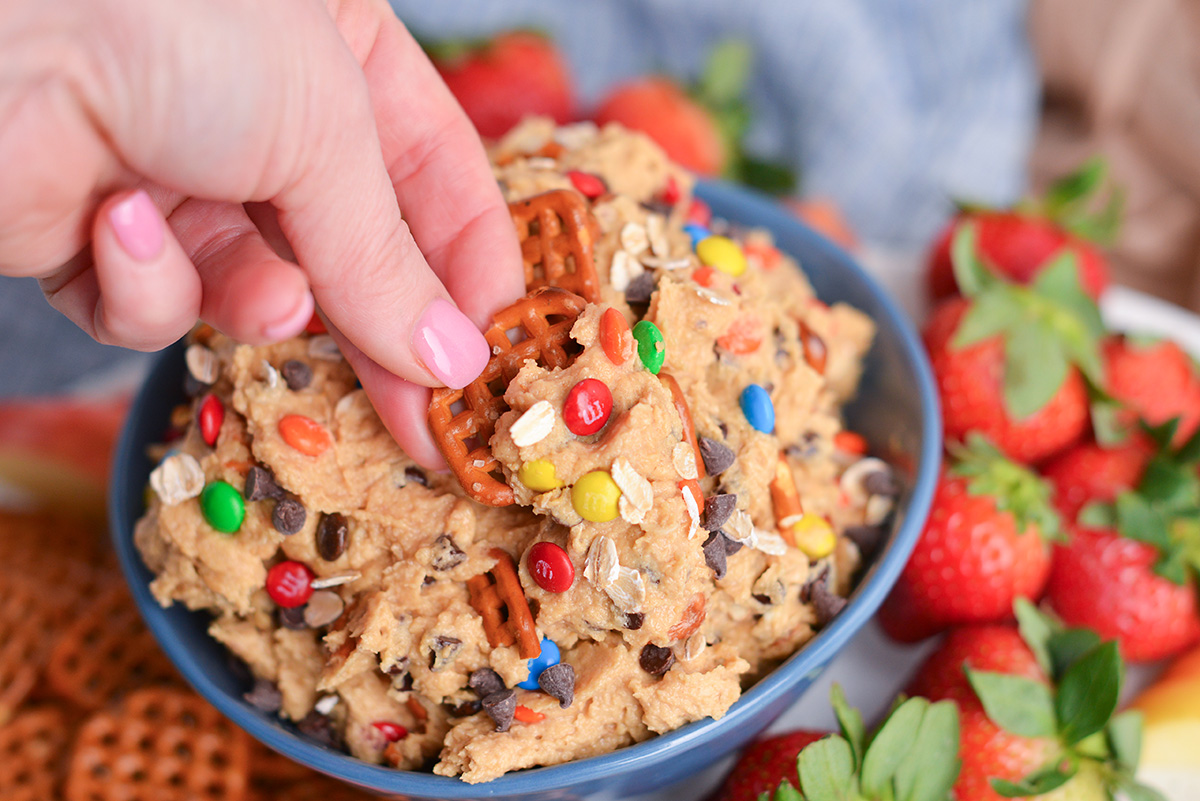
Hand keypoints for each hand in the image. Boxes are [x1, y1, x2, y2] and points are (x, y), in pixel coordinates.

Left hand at [0, 0, 524, 465]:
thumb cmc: (183, 21)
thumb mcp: (325, 133)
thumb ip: (388, 262)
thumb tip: (453, 365)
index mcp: (341, 56)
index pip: (437, 172)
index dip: (473, 260)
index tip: (500, 346)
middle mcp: (266, 120)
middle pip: (356, 251)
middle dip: (386, 333)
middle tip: (434, 421)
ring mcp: (183, 181)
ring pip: (260, 294)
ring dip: (264, 304)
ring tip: (272, 298)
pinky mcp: (101, 242)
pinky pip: (160, 303)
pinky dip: (148, 282)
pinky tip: (121, 225)